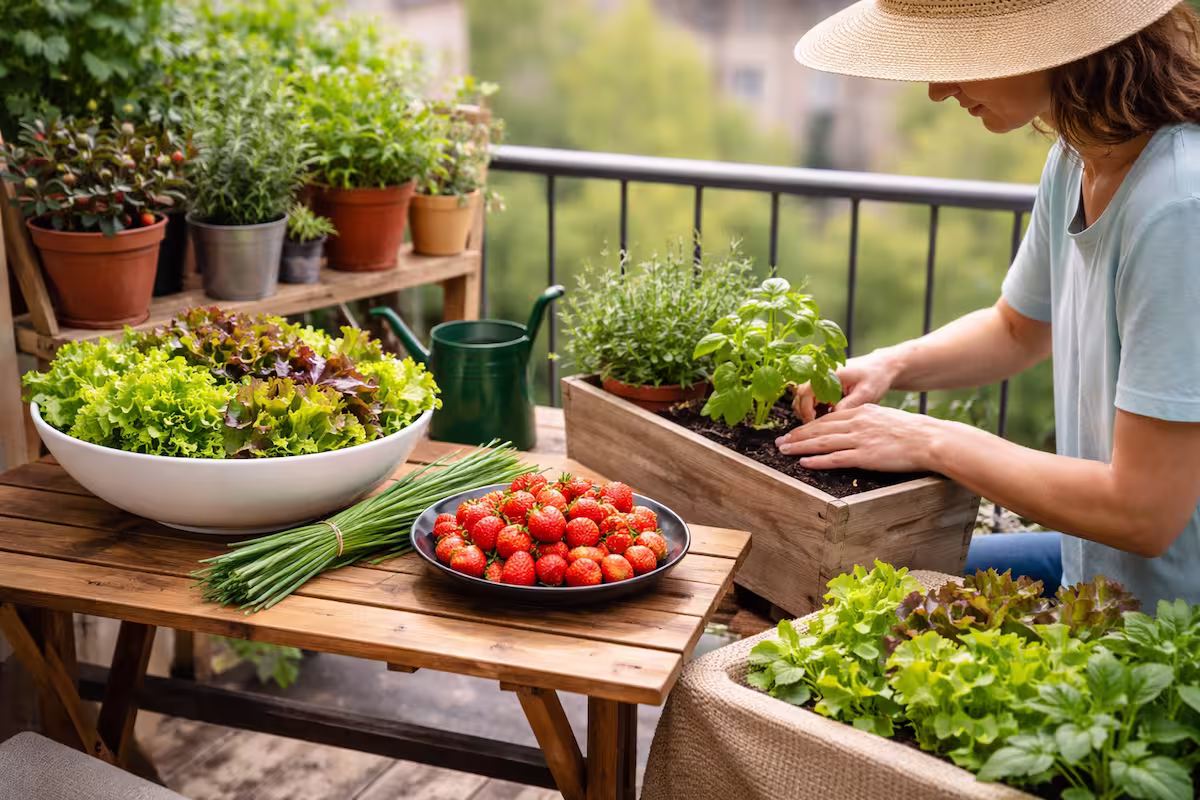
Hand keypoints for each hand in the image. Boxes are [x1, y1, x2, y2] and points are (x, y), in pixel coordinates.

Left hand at [774, 404, 943, 472]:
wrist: (929, 439)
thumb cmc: (912, 431)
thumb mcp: (885, 418)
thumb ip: (867, 421)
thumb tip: (855, 427)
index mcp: (861, 412)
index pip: (828, 418)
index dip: (808, 426)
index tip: (795, 432)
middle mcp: (857, 423)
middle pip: (820, 429)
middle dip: (797, 435)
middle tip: (780, 442)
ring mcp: (860, 439)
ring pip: (822, 442)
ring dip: (800, 447)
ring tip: (784, 451)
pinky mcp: (865, 456)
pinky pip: (836, 458)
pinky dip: (817, 460)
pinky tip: (804, 462)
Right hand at [791, 352, 898, 422]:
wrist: (882, 368)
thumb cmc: (875, 377)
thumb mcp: (865, 393)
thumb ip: (847, 406)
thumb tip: (831, 420)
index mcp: (828, 373)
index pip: (805, 393)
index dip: (806, 412)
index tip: (812, 425)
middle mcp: (820, 374)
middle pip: (799, 397)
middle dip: (805, 414)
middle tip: (816, 428)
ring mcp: (820, 379)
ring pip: (803, 399)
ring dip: (809, 412)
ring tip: (823, 423)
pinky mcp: (823, 385)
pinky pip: (811, 399)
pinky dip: (815, 410)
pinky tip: (827, 416)